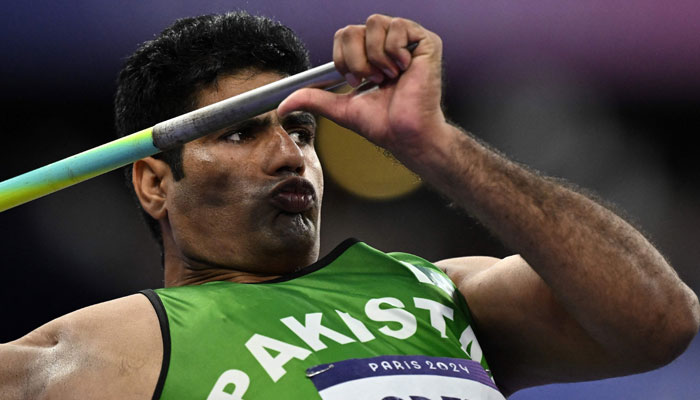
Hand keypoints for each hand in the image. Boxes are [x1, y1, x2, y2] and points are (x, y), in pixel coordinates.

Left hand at [278, 15, 445, 160]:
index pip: (343, 35)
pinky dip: (395, 51)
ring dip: (375, 57)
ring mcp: (407, 41)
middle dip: (355, 59)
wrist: (406, 135)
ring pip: (374, 23)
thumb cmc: (382, 123)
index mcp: (370, 54)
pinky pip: (399, 26)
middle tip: (370, 80)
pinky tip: (405, 69)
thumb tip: (282, 107)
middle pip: (353, 28)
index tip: (354, 82)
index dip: (343, 58)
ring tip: (389, 77)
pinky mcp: (425, 41)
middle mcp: (387, 43)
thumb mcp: (341, 108)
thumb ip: (314, 100)